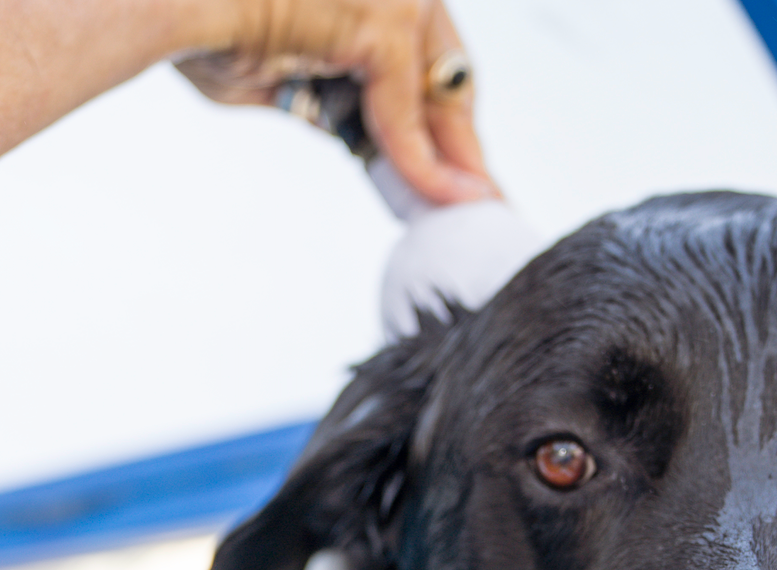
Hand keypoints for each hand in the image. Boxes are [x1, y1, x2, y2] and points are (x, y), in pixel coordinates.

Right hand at [175, 0, 495, 205]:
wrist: (165, 2)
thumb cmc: (193, 25)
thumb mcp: (277, 71)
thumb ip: (328, 94)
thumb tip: (354, 132)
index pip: (418, 49)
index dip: (436, 114)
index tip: (457, 163)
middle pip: (440, 68)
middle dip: (457, 139)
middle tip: (479, 195)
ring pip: (434, 91)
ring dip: (450, 157)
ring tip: (472, 210)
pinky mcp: (383, 20)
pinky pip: (408, 114)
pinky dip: (422, 165)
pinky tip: (443, 201)